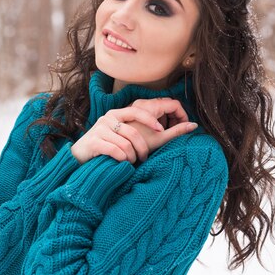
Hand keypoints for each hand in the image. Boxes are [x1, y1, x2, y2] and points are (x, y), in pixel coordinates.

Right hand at [70, 100, 197, 164]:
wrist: (81, 157)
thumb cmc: (111, 146)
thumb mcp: (131, 136)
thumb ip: (159, 130)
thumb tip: (194, 126)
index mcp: (118, 113)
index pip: (138, 110)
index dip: (150, 119)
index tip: (160, 130)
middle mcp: (108, 118)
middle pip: (133, 131)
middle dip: (142, 147)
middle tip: (144, 157)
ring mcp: (99, 129)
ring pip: (125, 144)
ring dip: (132, 156)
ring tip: (132, 162)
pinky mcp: (93, 142)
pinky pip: (115, 151)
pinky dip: (122, 160)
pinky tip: (123, 164)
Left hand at [124, 97, 197, 162]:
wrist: (118, 148)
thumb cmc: (138, 145)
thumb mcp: (161, 138)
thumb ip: (179, 131)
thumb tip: (194, 126)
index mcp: (151, 107)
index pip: (175, 104)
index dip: (183, 115)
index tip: (184, 127)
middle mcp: (144, 102)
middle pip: (168, 103)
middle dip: (175, 116)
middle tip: (176, 129)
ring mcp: (138, 105)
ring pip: (160, 106)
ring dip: (167, 117)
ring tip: (166, 131)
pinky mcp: (134, 110)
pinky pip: (152, 109)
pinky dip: (158, 117)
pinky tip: (156, 130)